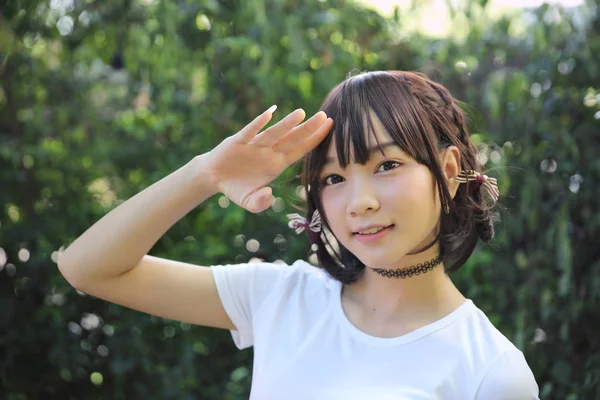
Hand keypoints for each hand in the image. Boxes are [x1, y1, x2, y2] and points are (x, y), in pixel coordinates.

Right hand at [203, 106, 333, 212]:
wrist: (214, 178)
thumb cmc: (236, 188)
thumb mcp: (249, 202)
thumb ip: (260, 204)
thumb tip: (269, 196)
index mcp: (276, 164)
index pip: (300, 150)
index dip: (315, 140)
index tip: (329, 127)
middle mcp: (269, 152)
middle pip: (292, 138)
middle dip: (308, 128)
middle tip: (325, 115)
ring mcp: (254, 145)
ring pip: (274, 133)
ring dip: (287, 124)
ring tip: (301, 113)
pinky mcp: (238, 141)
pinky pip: (250, 131)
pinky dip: (258, 123)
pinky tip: (269, 114)